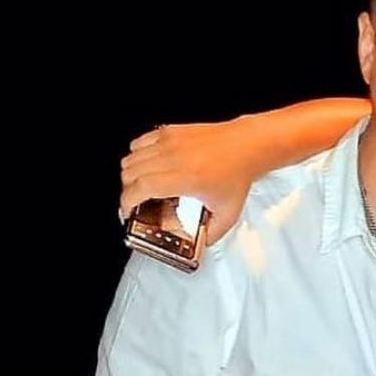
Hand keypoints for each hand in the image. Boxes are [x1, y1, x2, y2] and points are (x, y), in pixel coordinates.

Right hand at [120, 119, 257, 244]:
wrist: (248, 144)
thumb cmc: (239, 171)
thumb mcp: (228, 212)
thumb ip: (214, 234)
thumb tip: (203, 245)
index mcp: (185, 177)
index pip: (141, 187)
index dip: (127, 201)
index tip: (128, 211)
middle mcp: (174, 157)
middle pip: (130, 173)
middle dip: (128, 191)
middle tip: (136, 202)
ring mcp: (170, 141)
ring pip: (131, 157)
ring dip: (130, 174)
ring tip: (140, 185)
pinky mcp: (171, 131)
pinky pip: (140, 141)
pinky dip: (137, 154)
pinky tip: (147, 165)